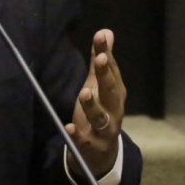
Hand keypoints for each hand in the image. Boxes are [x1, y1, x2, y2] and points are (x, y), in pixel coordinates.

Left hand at [65, 29, 125, 179]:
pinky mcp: (92, 145)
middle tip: (99, 58)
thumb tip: (105, 31)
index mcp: (115, 92)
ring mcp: (105, 129)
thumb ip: (100, 61)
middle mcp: (114, 109)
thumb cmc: (100, 110)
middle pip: (111, 91)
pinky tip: (69, 127)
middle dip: (106, 75)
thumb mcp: (98, 85)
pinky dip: (77, 135)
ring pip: (100, 117)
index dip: (106, 53)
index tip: (101, 36)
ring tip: (84, 92)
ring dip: (93, 105)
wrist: (101, 152)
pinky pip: (85, 140)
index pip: (111, 70)